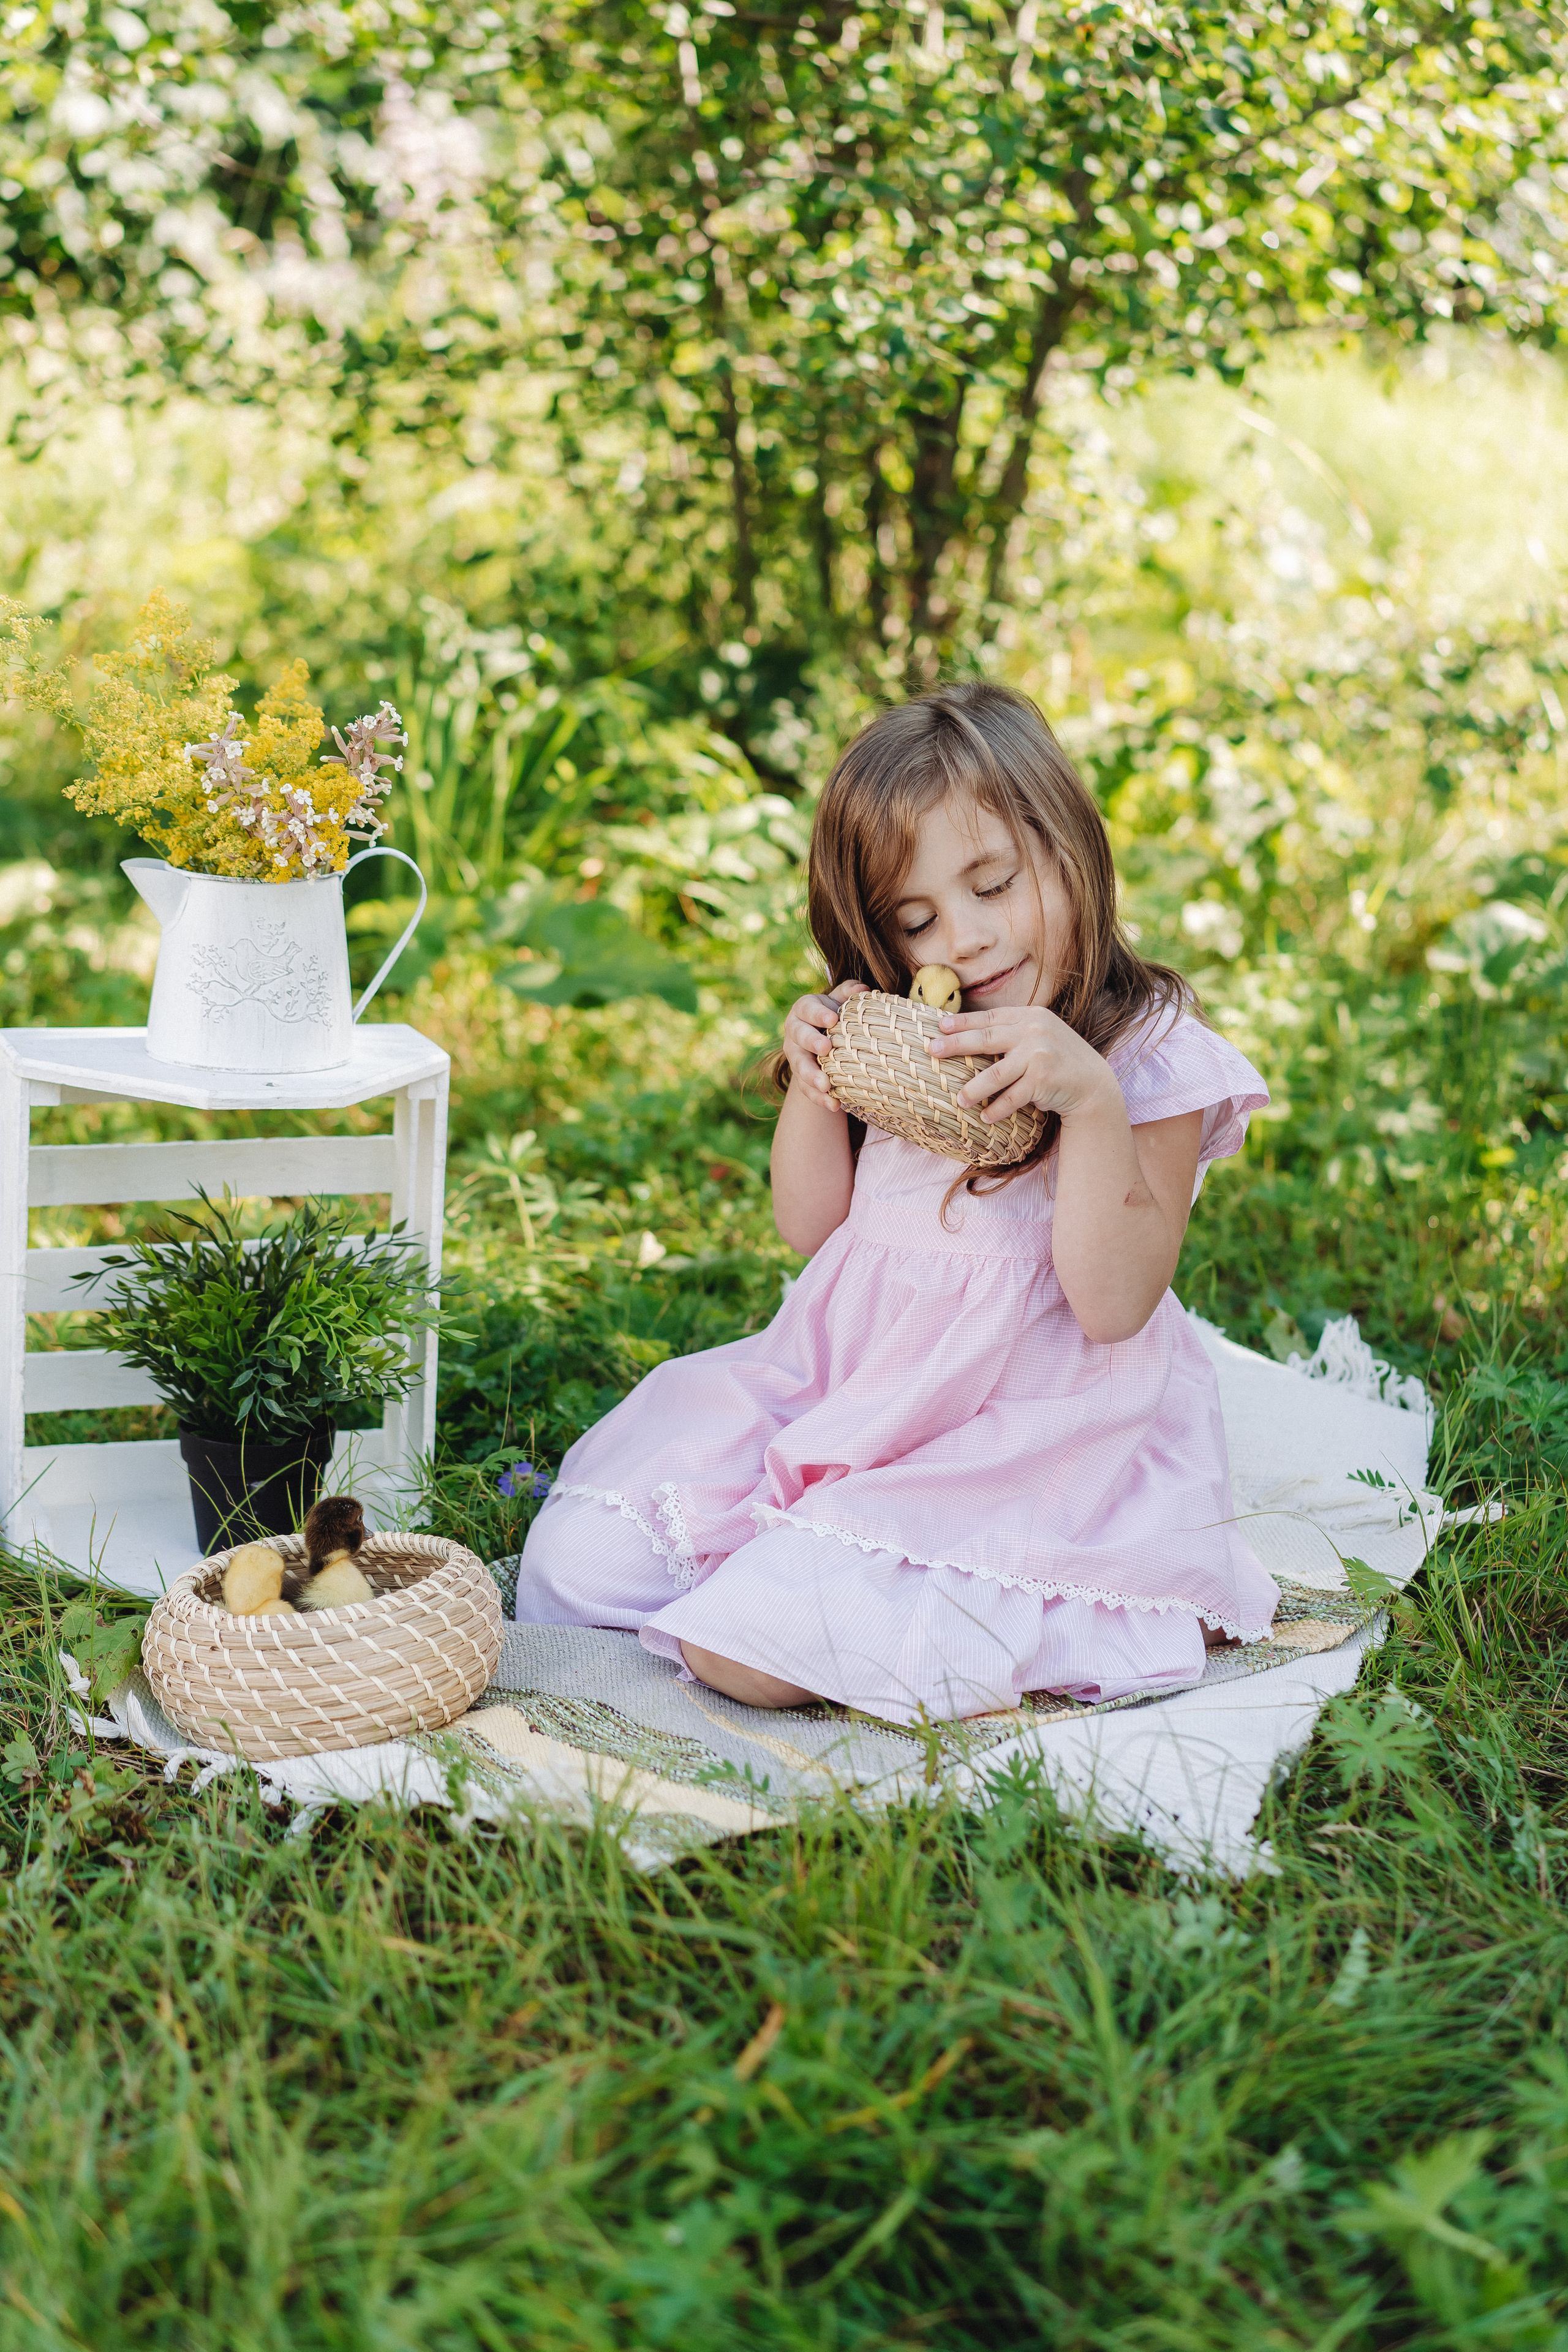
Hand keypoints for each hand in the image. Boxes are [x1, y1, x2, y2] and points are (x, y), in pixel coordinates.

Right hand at [781, 980, 870, 1111]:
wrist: (823, 1040)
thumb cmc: (836, 1015)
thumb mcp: (840, 1002)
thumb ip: (848, 993)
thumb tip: (864, 989)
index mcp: (803, 1011)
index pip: (807, 1009)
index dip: (818, 1014)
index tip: (833, 1019)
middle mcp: (794, 1034)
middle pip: (799, 1038)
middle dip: (811, 1043)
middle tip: (826, 1049)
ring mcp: (796, 1058)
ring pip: (799, 1067)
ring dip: (812, 1077)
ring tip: (826, 1085)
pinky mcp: (800, 1079)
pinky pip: (806, 1090)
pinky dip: (819, 1099)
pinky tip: (834, 1105)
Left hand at [929, 1002, 1118, 1125]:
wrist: (1092, 1084)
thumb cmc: (1059, 1061)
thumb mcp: (1040, 1036)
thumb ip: (1013, 1032)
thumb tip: (971, 1036)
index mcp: (1030, 1016)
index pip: (990, 1017)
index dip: (963, 1022)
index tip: (940, 1026)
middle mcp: (1034, 1030)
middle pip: (986, 1038)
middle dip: (956, 1045)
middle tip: (932, 1050)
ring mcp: (1039, 1054)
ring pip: (995, 1073)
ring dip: (974, 1089)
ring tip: (960, 1100)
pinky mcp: (1043, 1079)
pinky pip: (1012, 1097)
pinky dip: (998, 1109)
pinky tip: (985, 1117)